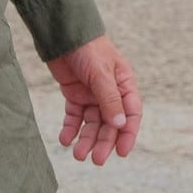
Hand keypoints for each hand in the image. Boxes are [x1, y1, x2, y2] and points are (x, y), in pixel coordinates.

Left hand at [47, 35, 140, 165]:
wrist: (61, 32)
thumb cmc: (88, 48)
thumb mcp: (101, 73)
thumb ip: (109, 99)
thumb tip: (120, 125)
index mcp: (125, 84)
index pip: (131, 114)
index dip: (128, 134)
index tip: (122, 152)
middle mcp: (111, 92)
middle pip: (110, 123)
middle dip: (104, 142)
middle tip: (96, 160)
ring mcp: (92, 95)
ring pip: (92, 123)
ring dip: (86, 139)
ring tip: (78, 154)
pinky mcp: (74, 95)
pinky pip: (74, 116)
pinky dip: (71, 128)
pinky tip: (65, 140)